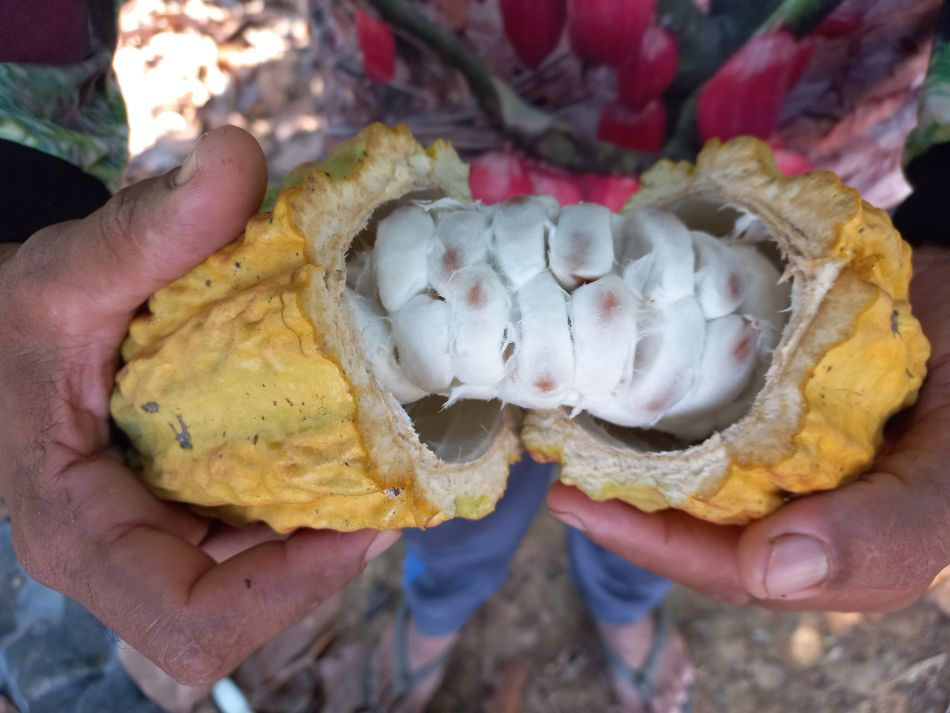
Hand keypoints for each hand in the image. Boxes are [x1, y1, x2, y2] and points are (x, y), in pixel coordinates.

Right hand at [0, 127, 399, 684]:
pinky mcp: (189, 510)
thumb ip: (147, 225)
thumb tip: (237, 153)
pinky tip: (350, 431)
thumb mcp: (63, 275)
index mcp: (84, 535)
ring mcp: (163, 538)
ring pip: (268, 568)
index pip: (195, 622)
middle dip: (332, 549)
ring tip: (390, 445)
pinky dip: (315, 488)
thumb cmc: (11, 324)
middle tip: (401, 468)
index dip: (291, 591)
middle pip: (253, 601)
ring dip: (335, 517)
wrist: (1, 336)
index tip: (371, 521)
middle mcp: (131, 555)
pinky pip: (265, 526)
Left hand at [548, 245, 949, 611]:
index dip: (653, 545)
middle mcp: (794, 504)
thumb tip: (769, 572)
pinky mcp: (767, 394)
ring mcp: (777, 447)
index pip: (727, 565)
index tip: (578, 504)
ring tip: (568, 421)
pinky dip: (665, 396)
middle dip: (623, 496)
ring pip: (692, 463)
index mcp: (832, 546)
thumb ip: (885, 535)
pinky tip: (622, 374)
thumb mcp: (949, 479)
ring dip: (631, 446)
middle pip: (693, 519)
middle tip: (556, 458)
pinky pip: (708, 405)